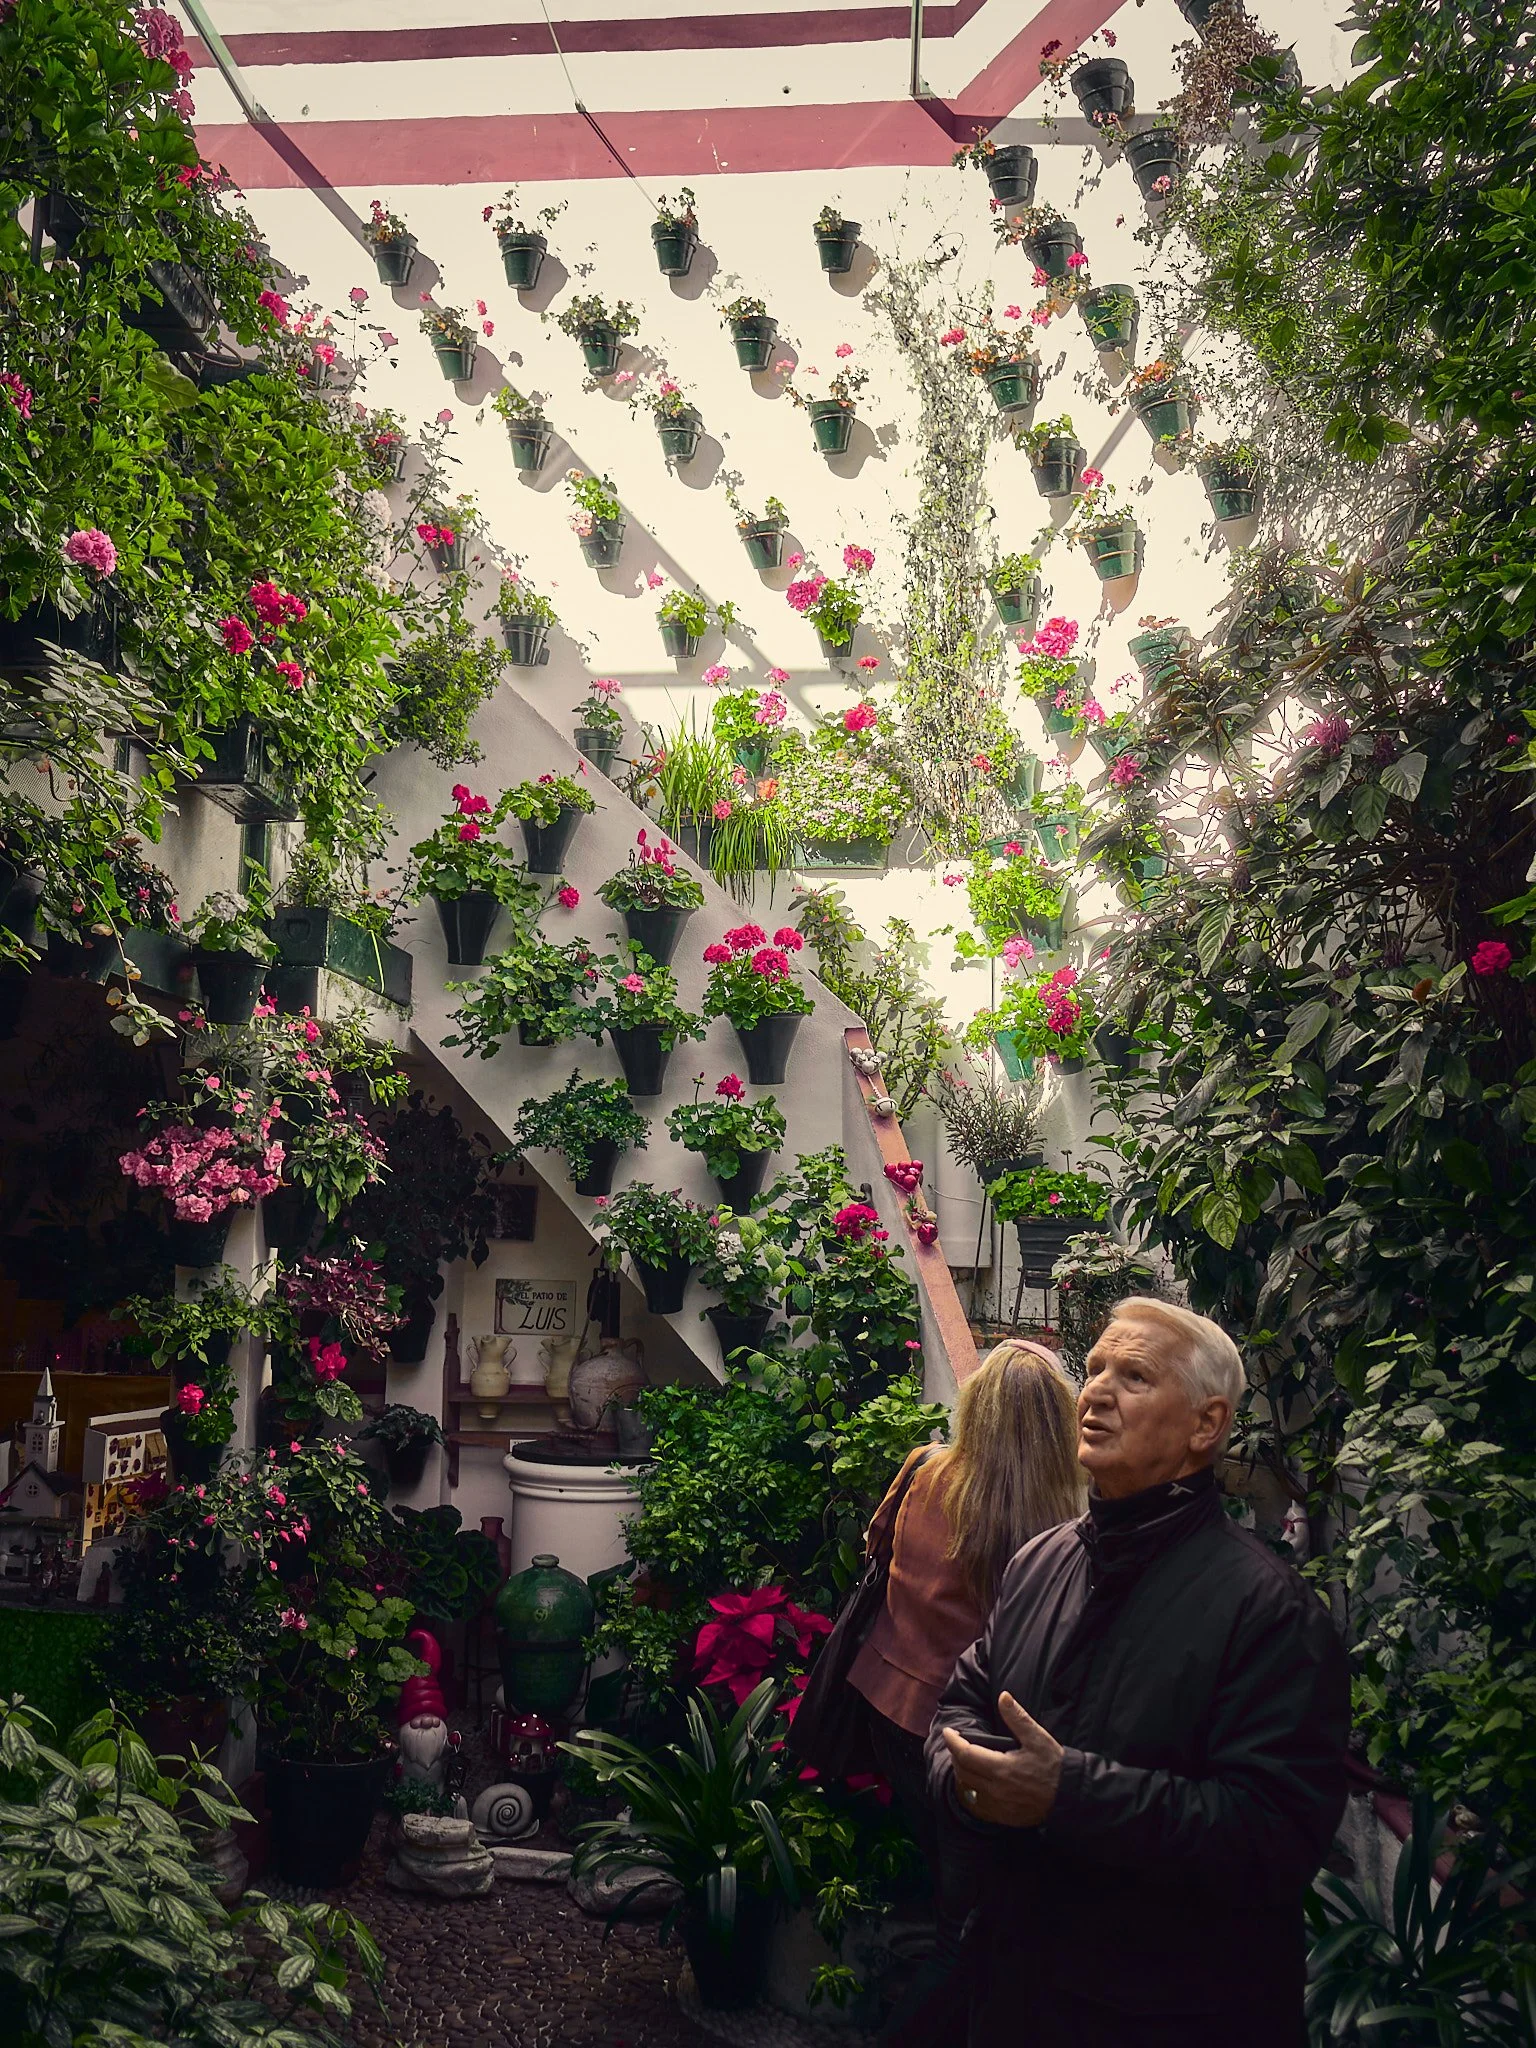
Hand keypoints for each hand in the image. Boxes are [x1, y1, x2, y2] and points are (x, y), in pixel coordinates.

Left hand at [942, 1692, 1063, 1828]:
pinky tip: (976, 1783)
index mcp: (1001, 1768)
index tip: (948, 1732)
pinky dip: (972, 1793)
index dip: (953, 1742)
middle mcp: (996, 1790)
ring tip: (965, 1760)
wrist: (1070, 1798)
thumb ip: (1017, 1717)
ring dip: (962, 1774)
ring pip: (968, 1790)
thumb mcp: (1037, 1737)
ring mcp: (999, 1806)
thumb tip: (1003, 1696)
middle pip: (963, 1772)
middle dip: (955, 1755)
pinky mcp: (1004, 1817)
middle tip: (957, 1743)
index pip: (965, 1754)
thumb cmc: (1054, 1766)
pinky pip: (979, 1806)